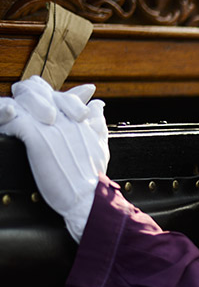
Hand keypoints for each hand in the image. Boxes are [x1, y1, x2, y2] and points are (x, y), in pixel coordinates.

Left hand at [0, 75, 108, 241]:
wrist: (89, 197)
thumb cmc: (94, 176)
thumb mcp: (100, 145)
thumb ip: (98, 123)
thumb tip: (98, 105)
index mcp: (78, 118)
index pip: (55, 92)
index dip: (41, 95)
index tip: (33, 106)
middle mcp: (64, 117)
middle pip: (35, 88)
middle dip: (22, 96)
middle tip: (15, 110)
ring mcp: (50, 126)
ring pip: (22, 99)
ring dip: (11, 108)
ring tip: (7, 119)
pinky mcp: (36, 138)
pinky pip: (12, 120)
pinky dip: (4, 123)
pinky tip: (4, 130)